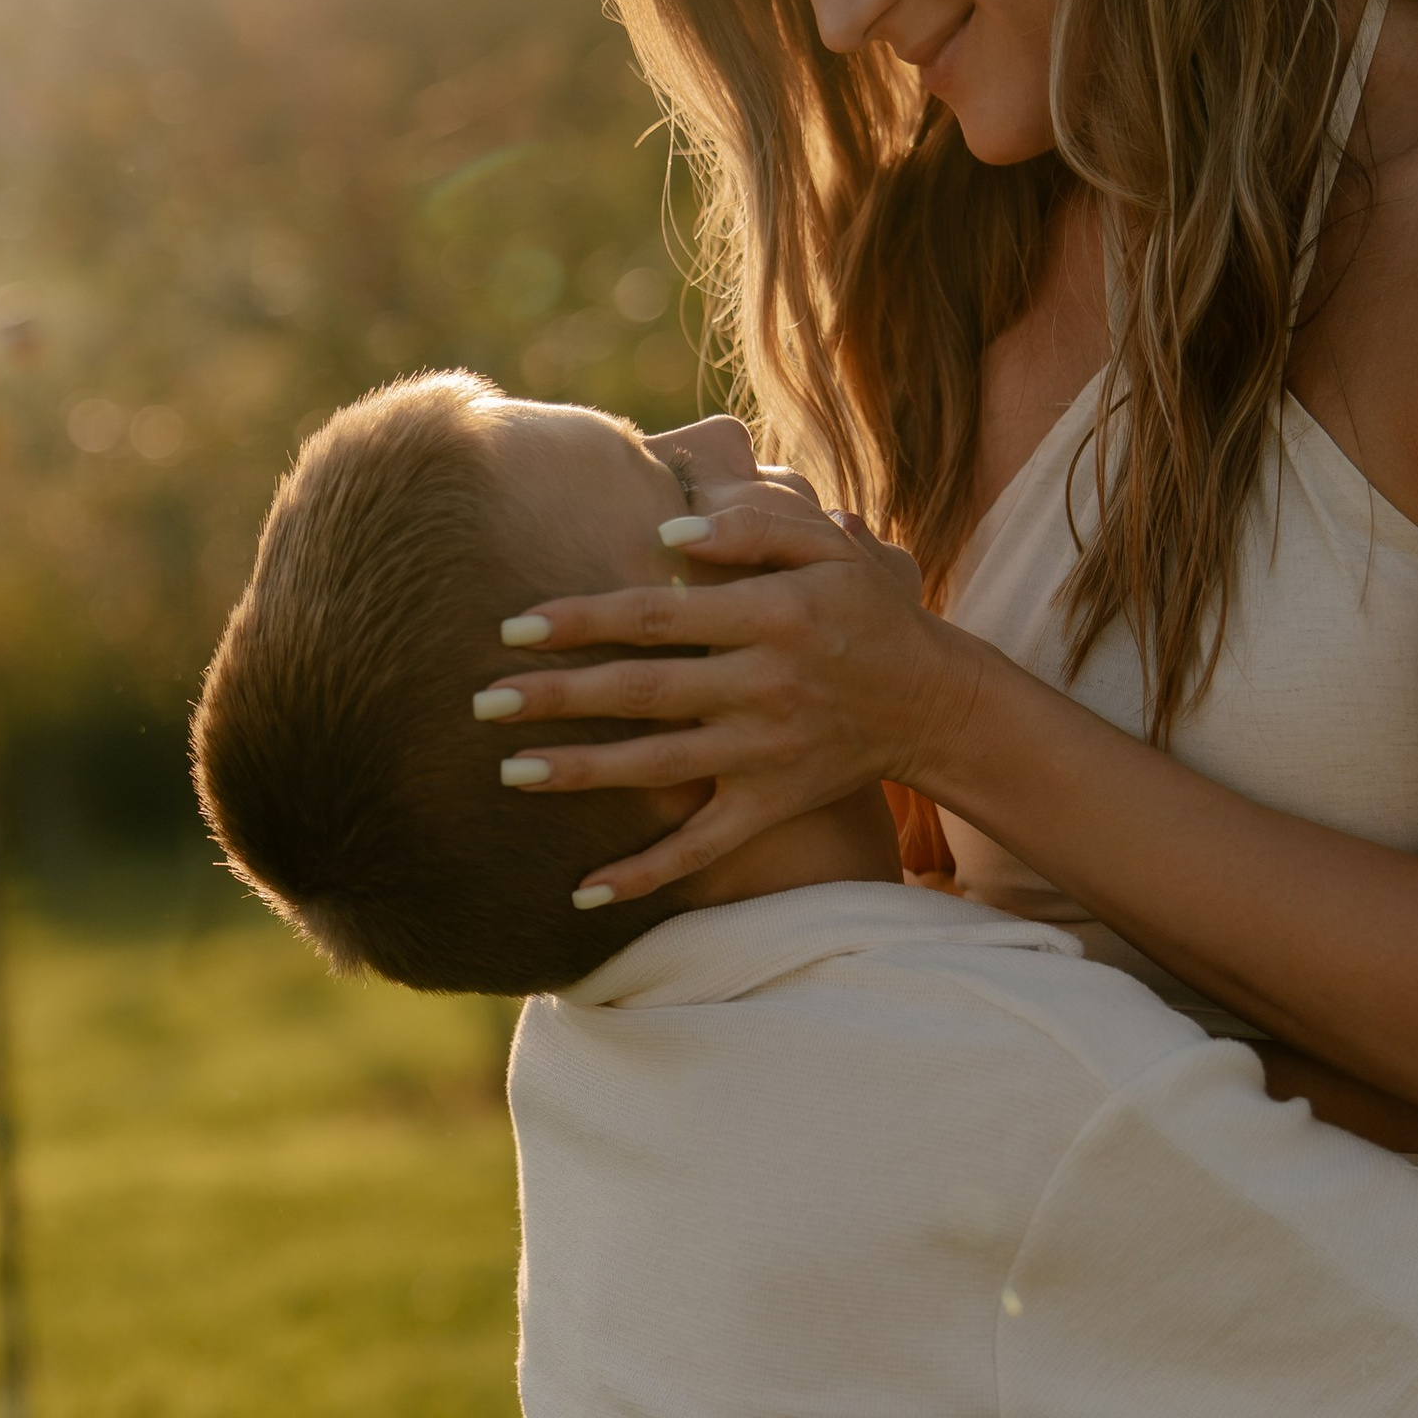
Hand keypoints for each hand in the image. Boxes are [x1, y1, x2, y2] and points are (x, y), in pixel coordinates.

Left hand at [474, 449, 976, 903]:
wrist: (933, 701)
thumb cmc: (866, 610)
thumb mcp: (831, 547)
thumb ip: (754, 526)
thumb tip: (668, 530)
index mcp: (769, 617)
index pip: (656, 615)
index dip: (582, 620)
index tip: (513, 626)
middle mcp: (763, 686)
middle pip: (643, 693)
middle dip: (559, 697)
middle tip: (484, 701)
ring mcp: (765, 752)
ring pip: (659, 768)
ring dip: (584, 773)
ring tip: (510, 772)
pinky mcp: (771, 803)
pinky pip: (702, 848)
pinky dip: (646, 873)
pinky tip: (582, 891)